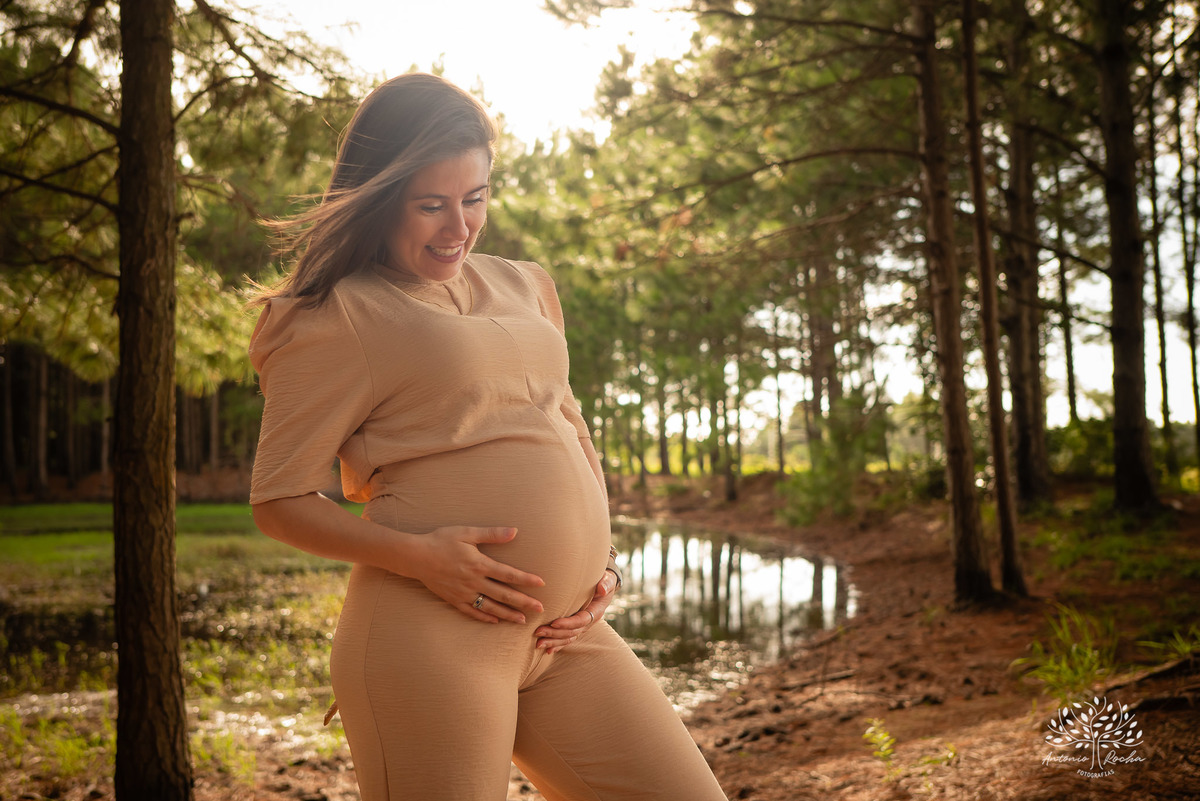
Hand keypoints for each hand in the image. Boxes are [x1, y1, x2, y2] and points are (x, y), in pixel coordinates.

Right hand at [405, 525, 544, 623]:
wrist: (415, 556)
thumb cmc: (441, 540)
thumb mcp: (467, 533)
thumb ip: (492, 534)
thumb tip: (515, 531)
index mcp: (479, 564)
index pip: (508, 574)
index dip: (526, 579)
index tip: (541, 584)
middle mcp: (473, 581)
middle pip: (503, 594)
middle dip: (523, 602)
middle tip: (540, 609)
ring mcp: (463, 593)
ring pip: (490, 606)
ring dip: (508, 614)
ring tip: (522, 620)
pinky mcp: (453, 600)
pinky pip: (472, 612)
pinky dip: (485, 617)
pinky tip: (496, 621)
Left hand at [534, 568, 618, 652]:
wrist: (604, 586)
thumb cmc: (604, 581)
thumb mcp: (608, 580)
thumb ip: (606, 584)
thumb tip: (602, 589)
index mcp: (595, 612)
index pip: (581, 621)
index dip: (568, 623)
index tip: (553, 623)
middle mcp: (589, 622)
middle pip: (571, 632)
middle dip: (554, 634)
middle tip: (538, 632)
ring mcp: (582, 626)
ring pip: (568, 638)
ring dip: (553, 642)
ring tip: (538, 644)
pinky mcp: (576, 627)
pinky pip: (567, 639)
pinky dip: (558, 645)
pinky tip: (547, 651)